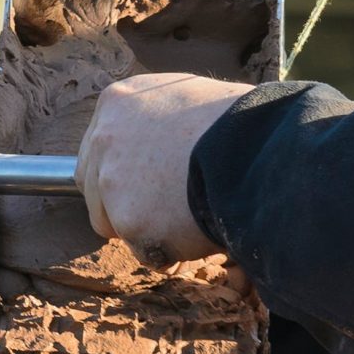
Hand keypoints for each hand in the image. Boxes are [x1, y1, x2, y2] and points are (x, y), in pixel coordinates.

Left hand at [75, 74, 251, 265]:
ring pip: (115, 226)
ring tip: (191, 216)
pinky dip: (172, 252)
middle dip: (124, 207)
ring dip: (147, 231)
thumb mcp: (187, 101)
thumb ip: (157, 124)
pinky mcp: (129, 221)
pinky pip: (146, 252)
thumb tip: (159, 150)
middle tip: (166, 211)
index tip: (148, 186)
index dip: (125, 175)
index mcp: (116, 102)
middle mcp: (104, 137)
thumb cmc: (241, 123)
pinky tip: (200, 230)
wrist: (260, 146)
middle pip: (93, 190)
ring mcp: (112, 181)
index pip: (97, 150)